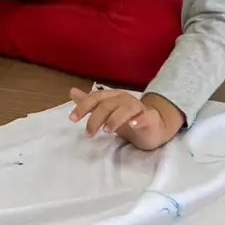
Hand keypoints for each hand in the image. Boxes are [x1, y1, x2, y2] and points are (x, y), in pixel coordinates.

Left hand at [69, 87, 184, 150]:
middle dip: (95, 118)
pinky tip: (132, 125)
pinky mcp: (151, 118)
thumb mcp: (105, 112)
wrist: (152, 128)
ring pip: (126, 109)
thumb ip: (89, 103)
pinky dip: (139, 120)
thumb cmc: (126, 119)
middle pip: (108, 105)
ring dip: (114, 119)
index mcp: (113, 96)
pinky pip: (146, 116)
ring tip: (106, 131)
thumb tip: (72, 91)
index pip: (96, 98)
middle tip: (89, 133)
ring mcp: (139, 108)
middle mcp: (125, 99)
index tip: (72, 119)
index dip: (83, 107)